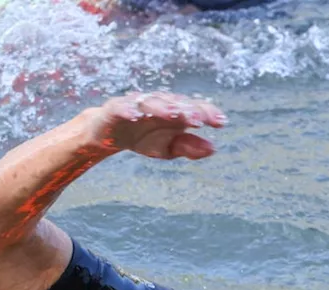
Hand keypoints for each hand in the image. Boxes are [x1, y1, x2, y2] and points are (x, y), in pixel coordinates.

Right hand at [87, 91, 225, 159]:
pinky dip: (128, 110)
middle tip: (198, 121)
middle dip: (186, 110)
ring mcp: (135, 104)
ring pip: (150, 102)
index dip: (206, 112)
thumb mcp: (167, 147)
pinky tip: (135, 116)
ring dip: (161, 107)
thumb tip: (212, 149)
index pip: (193, 108)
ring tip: (173, 115)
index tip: (220, 123)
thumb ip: (188, 147)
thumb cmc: (142, 136)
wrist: (108, 134)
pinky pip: (121, 107)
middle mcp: (156, 103)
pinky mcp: (114, 108)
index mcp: (172, 110)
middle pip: (174, 103)